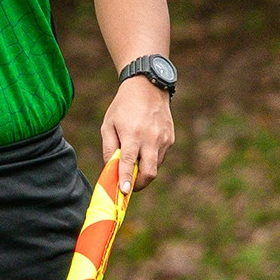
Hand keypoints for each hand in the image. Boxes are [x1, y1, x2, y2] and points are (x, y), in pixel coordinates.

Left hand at [99, 76, 174, 191]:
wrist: (148, 87)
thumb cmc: (123, 107)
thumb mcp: (108, 125)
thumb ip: (109, 149)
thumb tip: (110, 170)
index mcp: (132, 134)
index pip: (128, 162)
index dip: (126, 179)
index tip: (124, 192)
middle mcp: (151, 138)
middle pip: (149, 172)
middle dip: (139, 184)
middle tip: (129, 185)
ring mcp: (163, 139)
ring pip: (155, 166)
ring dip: (144, 169)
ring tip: (134, 158)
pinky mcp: (170, 138)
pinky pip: (160, 157)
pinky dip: (150, 159)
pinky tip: (143, 146)